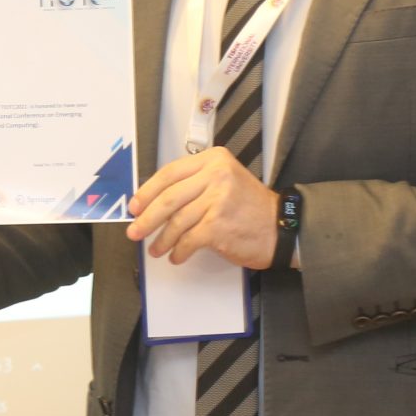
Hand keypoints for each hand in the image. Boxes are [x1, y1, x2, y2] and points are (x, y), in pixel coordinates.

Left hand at [126, 147, 278, 269]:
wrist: (281, 228)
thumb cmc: (249, 207)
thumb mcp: (224, 181)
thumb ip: (195, 183)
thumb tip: (154, 200)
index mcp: (213, 160)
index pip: (170, 173)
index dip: (148, 191)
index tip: (135, 206)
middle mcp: (215, 175)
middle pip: (169, 198)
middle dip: (147, 218)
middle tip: (135, 231)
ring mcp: (217, 200)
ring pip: (176, 221)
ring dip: (162, 239)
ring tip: (155, 249)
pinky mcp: (218, 225)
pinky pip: (188, 240)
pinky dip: (179, 251)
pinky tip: (176, 256)